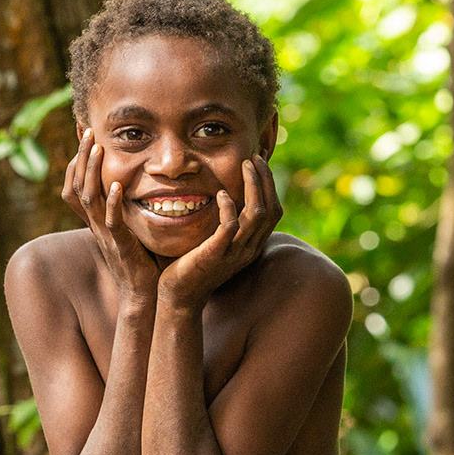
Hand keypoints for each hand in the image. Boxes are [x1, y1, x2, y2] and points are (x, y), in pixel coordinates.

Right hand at [62, 129, 158, 301]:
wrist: (143, 294)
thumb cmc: (140, 261)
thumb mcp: (128, 228)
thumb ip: (125, 207)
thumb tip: (133, 184)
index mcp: (96, 220)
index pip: (74, 186)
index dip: (75, 161)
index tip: (82, 136)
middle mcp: (96, 225)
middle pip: (76, 186)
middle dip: (81, 156)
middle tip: (87, 131)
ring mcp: (106, 235)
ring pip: (89, 199)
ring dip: (92, 171)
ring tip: (98, 147)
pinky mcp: (120, 245)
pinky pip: (112, 222)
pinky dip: (113, 203)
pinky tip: (118, 186)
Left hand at [158, 155, 281, 309]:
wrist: (179, 297)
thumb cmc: (193, 266)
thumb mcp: (217, 242)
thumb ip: (227, 223)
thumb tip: (227, 197)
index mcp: (252, 245)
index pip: (273, 210)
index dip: (269, 184)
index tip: (257, 162)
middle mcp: (249, 249)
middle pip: (270, 208)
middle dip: (265, 179)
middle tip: (253, 157)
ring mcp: (234, 253)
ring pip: (256, 215)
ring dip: (252, 186)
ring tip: (244, 166)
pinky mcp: (215, 255)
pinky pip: (230, 228)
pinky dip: (228, 208)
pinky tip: (220, 194)